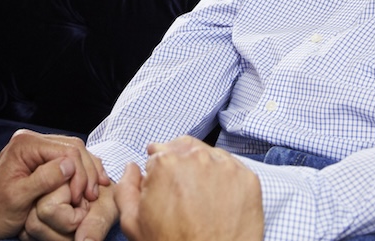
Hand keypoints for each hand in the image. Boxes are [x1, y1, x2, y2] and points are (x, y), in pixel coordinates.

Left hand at [0, 129, 109, 240]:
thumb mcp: (19, 198)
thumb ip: (43, 179)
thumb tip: (69, 166)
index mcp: (25, 144)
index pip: (66, 150)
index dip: (80, 173)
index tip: (83, 197)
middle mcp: (31, 140)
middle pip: (73, 147)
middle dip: (86, 171)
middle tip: (93, 195)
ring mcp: (36, 148)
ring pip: (73, 152)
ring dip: (86, 172)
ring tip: (95, 191)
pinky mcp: (40, 158)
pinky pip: (67, 159)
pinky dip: (80, 172)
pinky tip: (88, 185)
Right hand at [114, 136, 263, 240]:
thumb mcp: (134, 224)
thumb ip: (126, 189)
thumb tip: (132, 168)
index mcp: (165, 163)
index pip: (158, 154)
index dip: (158, 173)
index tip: (163, 187)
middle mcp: (197, 158)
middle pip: (184, 149)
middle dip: (179, 164)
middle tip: (181, 191)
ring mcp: (226, 167)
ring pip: (209, 156)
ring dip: (202, 169)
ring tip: (200, 197)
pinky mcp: (248, 179)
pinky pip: (233, 169)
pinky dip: (224, 179)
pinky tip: (218, 200)